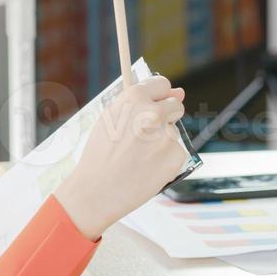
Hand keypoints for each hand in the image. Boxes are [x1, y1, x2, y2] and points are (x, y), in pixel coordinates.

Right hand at [54, 75, 186, 240]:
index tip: (155, 104)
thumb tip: (179, 92)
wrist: (96, 191)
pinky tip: (147, 167)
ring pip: (174, 132)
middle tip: (144, 136)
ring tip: (138, 157)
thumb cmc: (100, 155)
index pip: (162, 84)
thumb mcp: (110, 119)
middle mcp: (153, 113)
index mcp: (135, 98)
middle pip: (175, 106)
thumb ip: (141, 103)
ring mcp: (167, 135)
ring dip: (162, 141)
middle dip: (165, 117)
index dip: (157, 95)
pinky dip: (166, 159)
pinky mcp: (176, 156)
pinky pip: (177, 151)